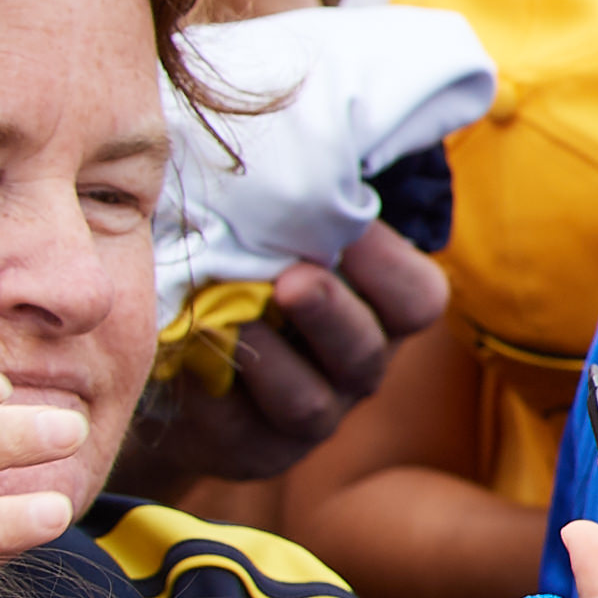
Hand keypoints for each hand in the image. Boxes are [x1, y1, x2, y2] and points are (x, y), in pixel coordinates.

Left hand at [112, 226, 447, 495]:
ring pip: (311, 402)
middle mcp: (358, 370)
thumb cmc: (236, 278)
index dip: (389, 265)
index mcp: (380, 315)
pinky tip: (183, 353)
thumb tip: (305, 143)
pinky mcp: (255, 453)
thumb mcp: (277, 242)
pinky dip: (212, 391)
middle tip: (293, 280)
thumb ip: (301, 214)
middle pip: (367, 350)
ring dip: (269, 358)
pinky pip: (240, 431)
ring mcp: (311, 418)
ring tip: (225, 318)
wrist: (178, 367)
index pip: (419, 299)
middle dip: (331, 313)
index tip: (343, 225)